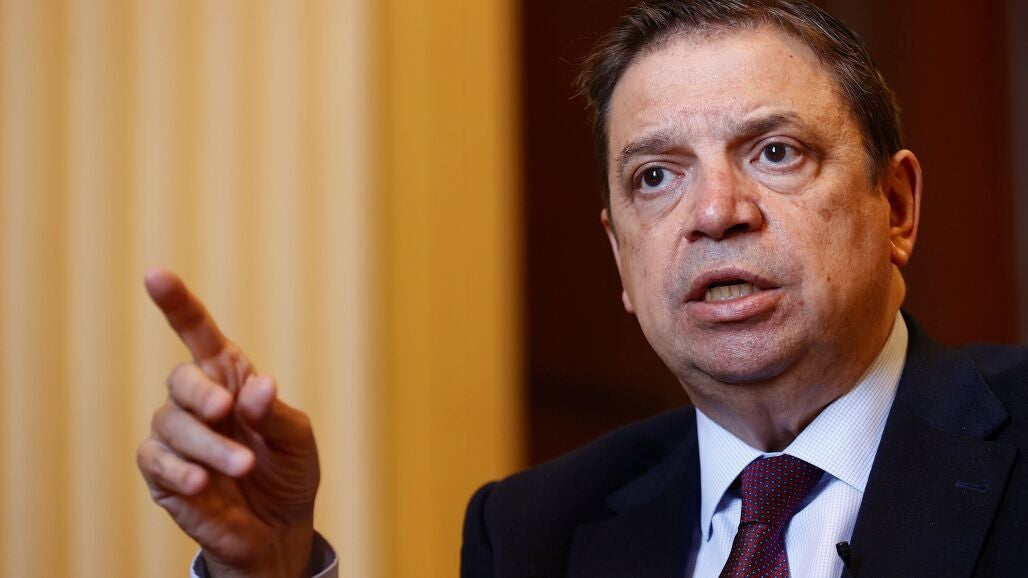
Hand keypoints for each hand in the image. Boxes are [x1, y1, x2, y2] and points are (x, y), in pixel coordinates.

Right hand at [136, 268, 319, 577]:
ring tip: (241, 466)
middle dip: (201, 392)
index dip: (177, 304)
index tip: (155, 275)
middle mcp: (199, 401)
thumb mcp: (297, 438)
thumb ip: (274, 411)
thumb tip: (256, 386)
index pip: (198, 333)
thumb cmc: (288, 471)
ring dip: (208, 446)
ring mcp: (177, 437)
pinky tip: (204, 482)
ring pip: (172, 425)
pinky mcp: (162, 473)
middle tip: (226, 410)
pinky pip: (156, 460)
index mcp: (230, 378)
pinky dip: (181, 469)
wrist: (279, 528)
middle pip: (181, 379)